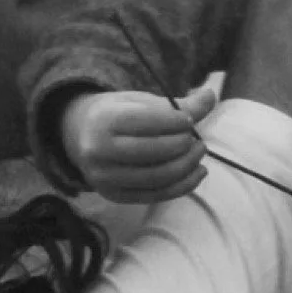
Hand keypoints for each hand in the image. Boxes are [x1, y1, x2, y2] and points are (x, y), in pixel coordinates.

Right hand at [61, 84, 217, 202]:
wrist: (81, 135)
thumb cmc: (117, 114)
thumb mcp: (140, 102)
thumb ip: (176, 104)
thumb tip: (210, 97)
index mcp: (104, 120)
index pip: (148, 122)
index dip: (176, 121)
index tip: (189, 119)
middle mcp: (99, 151)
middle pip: (154, 152)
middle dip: (184, 145)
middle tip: (197, 139)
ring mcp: (105, 178)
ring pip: (158, 177)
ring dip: (187, 166)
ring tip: (199, 153)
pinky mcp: (114, 196)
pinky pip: (156, 195)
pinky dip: (183, 186)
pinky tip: (197, 173)